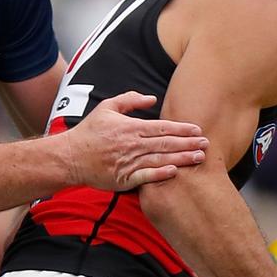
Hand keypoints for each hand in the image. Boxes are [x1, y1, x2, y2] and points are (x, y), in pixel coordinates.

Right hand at [61, 91, 207, 190]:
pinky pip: (145, 176)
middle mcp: (131, 144)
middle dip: (188, 143)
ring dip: (181, 159)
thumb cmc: (89, 132)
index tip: (197, 129)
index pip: (161, 127)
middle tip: (206, 144)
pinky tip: (175, 172)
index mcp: (130, 127)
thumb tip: (151, 98)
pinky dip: (160, 174)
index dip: (181, 128)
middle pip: (166, 143)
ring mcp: (128, 162)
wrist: (69, 157)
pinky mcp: (123, 179)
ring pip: (160, 160)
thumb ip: (130, 100)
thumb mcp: (107, 107)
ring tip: (199, 158)